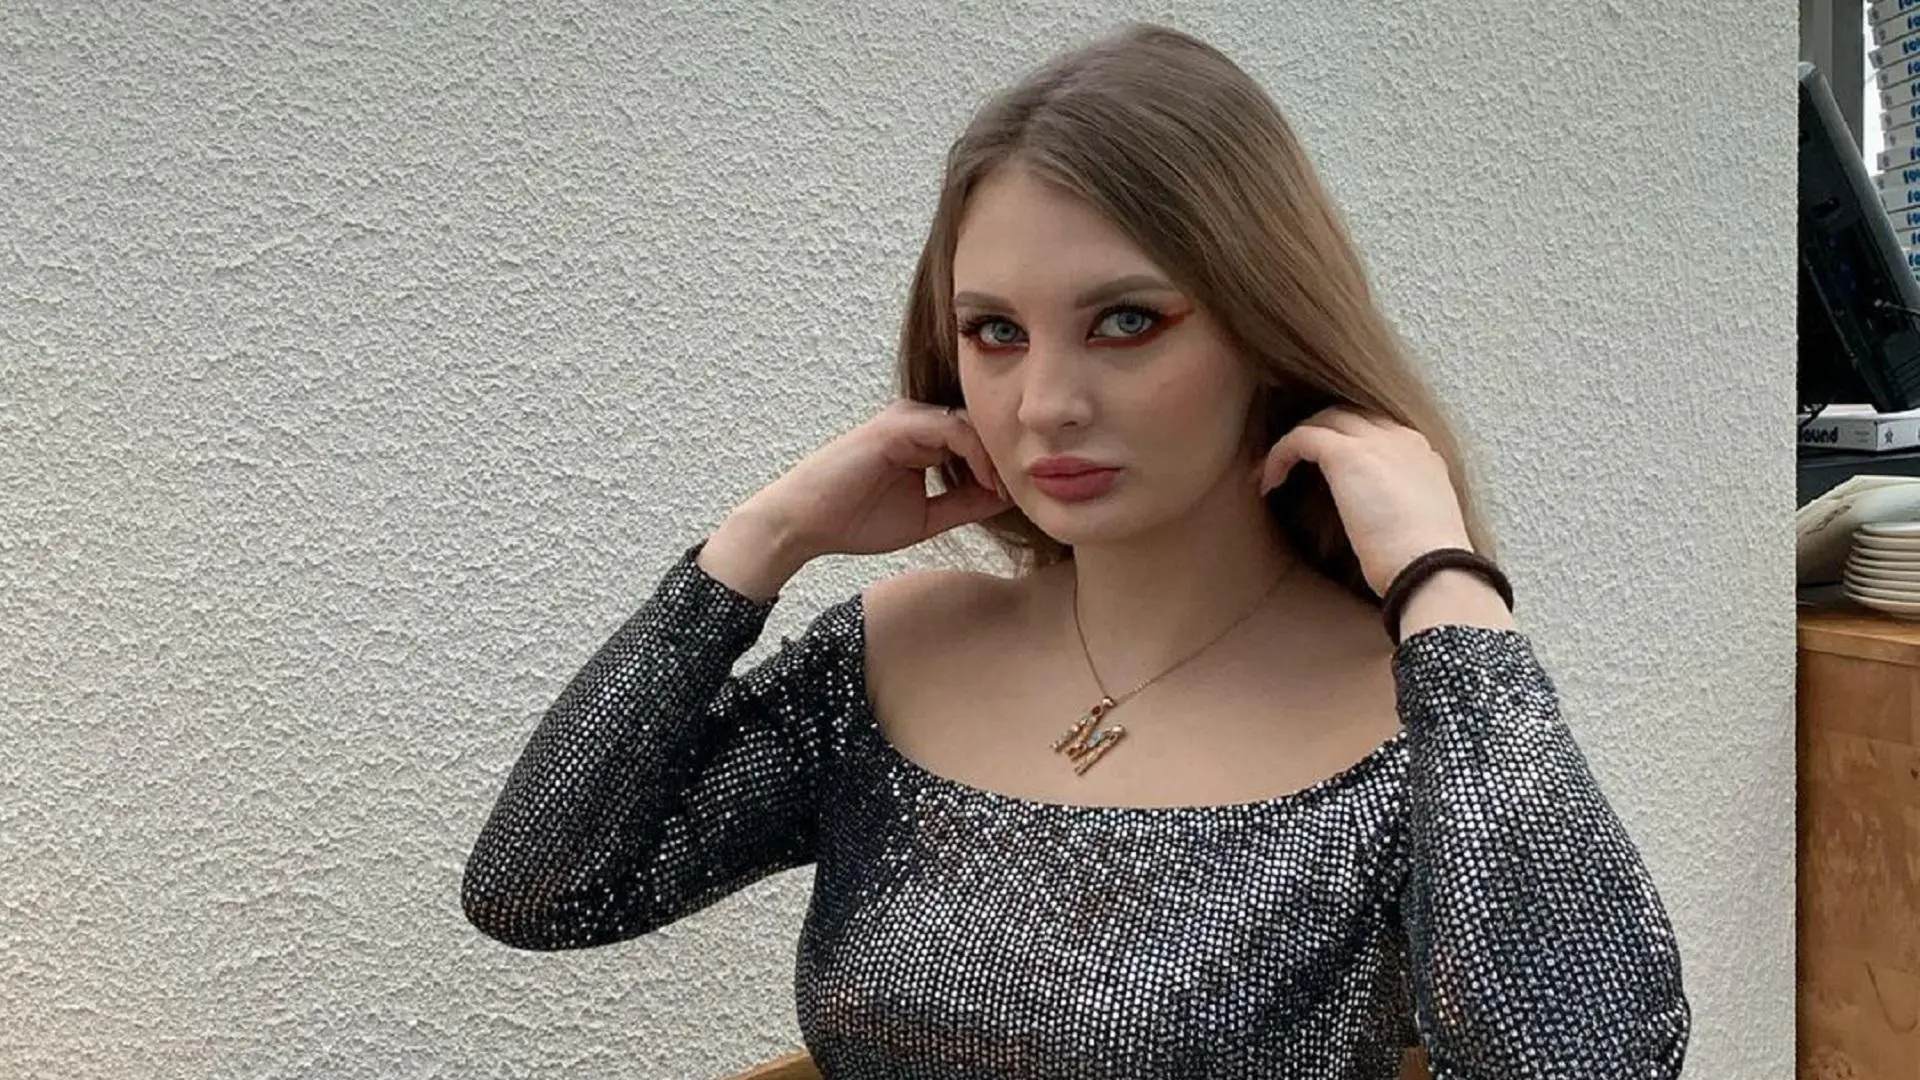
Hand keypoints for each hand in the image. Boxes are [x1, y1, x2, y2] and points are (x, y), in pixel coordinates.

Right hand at [742, 400, 1013, 560]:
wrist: (805, 524)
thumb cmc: (855, 521)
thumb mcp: (928, 517)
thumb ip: (965, 504)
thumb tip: (1009, 499)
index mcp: (926, 438)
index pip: (981, 441)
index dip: (1007, 467)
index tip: (1029, 498)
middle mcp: (919, 421)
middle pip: (983, 427)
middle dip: (1009, 458)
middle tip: (1033, 489)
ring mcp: (908, 419)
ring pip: (974, 424)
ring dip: (998, 457)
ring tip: (1013, 489)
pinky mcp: (898, 425)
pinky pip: (953, 429)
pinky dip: (977, 454)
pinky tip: (989, 483)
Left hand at [1254, 405, 1474, 598]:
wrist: (1433, 568)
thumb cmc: (1423, 564)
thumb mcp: (1416, 524)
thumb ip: (1396, 507)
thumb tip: (1372, 522)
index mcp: (1420, 455)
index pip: (1376, 430)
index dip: (1344, 443)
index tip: (1323, 471)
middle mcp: (1400, 438)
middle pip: (1349, 416)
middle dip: (1318, 434)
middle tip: (1291, 464)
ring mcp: (1375, 442)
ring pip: (1324, 420)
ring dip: (1293, 444)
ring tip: (1271, 475)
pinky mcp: (1346, 454)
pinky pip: (1301, 437)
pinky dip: (1279, 455)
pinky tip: (1267, 484)